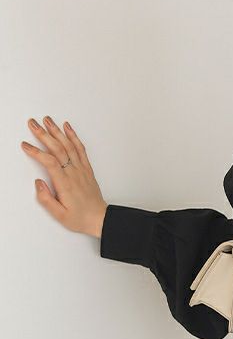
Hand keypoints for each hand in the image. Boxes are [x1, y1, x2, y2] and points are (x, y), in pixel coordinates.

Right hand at [21, 116, 107, 237]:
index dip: (36, 151)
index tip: (25, 145)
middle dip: (44, 134)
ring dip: (57, 131)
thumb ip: (46, 199)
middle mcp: (74, 173)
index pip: (49, 162)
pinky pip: (80, 149)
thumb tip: (38, 183)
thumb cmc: (80, 218)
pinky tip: (67, 128)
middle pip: (58, 149)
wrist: (100, 219)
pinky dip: (73, 136)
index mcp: (65, 184)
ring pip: (69, 146)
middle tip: (32, 123)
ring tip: (47, 120)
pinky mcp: (87, 169)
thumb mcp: (60, 215)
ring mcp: (82, 169)